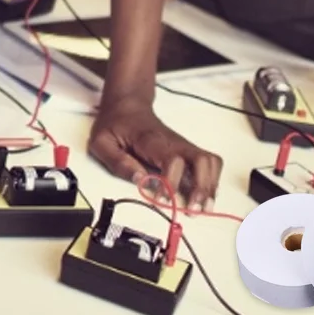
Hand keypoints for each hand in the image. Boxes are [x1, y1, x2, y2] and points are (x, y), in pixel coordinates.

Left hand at [88, 91, 221, 211]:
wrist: (127, 104)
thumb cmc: (114, 124)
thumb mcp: (102, 141)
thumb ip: (118, 162)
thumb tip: (140, 180)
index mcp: (151, 140)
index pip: (173, 160)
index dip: (172, 182)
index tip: (162, 198)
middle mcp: (174, 142)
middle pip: (203, 160)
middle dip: (203, 188)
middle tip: (193, 210)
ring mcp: (183, 145)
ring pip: (211, 162)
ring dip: (211, 187)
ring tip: (202, 208)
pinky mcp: (187, 150)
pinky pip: (209, 164)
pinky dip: (211, 182)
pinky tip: (202, 197)